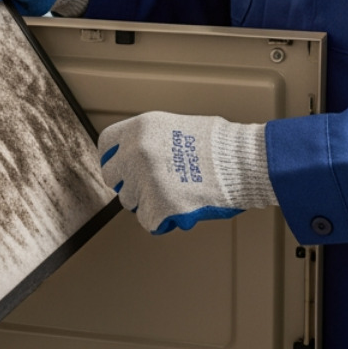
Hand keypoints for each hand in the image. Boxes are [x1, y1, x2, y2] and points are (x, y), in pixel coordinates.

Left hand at [97, 111, 276, 233]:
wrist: (241, 162)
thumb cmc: (218, 145)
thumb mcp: (174, 127)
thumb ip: (148, 140)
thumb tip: (132, 155)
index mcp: (140, 129)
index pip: (106, 146)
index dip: (113, 159)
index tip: (118, 168)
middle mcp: (137, 152)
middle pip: (112, 177)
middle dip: (128, 183)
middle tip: (147, 186)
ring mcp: (146, 180)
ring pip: (131, 202)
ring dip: (148, 202)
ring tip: (174, 194)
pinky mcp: (159, 205)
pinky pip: (148, 221)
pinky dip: (162, 220)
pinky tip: (178, 209)